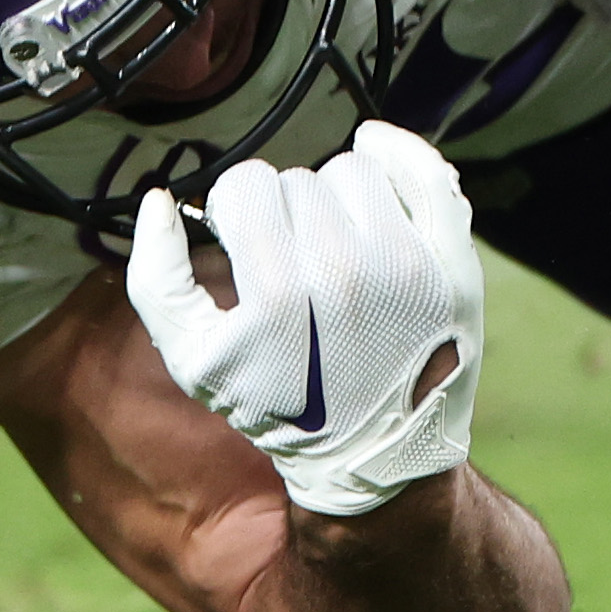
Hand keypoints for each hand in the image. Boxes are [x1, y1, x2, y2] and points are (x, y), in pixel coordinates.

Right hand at [123, 125, 483, 519]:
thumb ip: (158, 279)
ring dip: (338, 198)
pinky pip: (426, 172)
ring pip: (354, 169)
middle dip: (287, 214)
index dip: (239, 213)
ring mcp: (408, 266)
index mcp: (279, 294)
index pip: (246, 186)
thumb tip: (157, 201)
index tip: (249, 246)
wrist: (374, 457)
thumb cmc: (281, 405)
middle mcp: (346, 272)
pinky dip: (400, 154)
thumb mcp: (193, 360)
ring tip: (338, 245)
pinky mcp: (453, 265)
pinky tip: (379, 154)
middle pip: (299, 180)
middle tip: (297, 265)